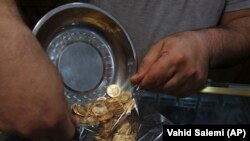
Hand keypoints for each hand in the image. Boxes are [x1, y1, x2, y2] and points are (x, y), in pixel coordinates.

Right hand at [0, 22, 75, 139]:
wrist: (4, 53)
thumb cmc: (34, 63)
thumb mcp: (58, 84)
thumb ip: (61, 106)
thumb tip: (65, 116)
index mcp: (52, 119)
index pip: (66, 135)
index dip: (68, 127)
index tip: (68, 120)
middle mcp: (32, 129)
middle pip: (48, 137)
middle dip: (52, 127)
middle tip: (51, 111)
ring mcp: (13, 127)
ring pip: (30, 133)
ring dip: (35, 123)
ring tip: (32, 103)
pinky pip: (15, 126)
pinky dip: (19, 119)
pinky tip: (19, 102)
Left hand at [131, 31, 209, 96]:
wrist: (202, 46)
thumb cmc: (179, 44)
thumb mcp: (159, 47)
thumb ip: (146, 64)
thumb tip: (135, 80)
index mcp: (175, 58)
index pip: (154, 77)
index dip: (144, 82)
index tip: (138, 82)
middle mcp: (186, 70)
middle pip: (161, 87)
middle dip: (151, 85)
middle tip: (149, 79)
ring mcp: (194, 80)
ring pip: (169, 92)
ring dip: (161, 88)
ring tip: (163, 77)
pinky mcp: (198, 86)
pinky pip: (178, 94)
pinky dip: (171, 90)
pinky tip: (172, 80)